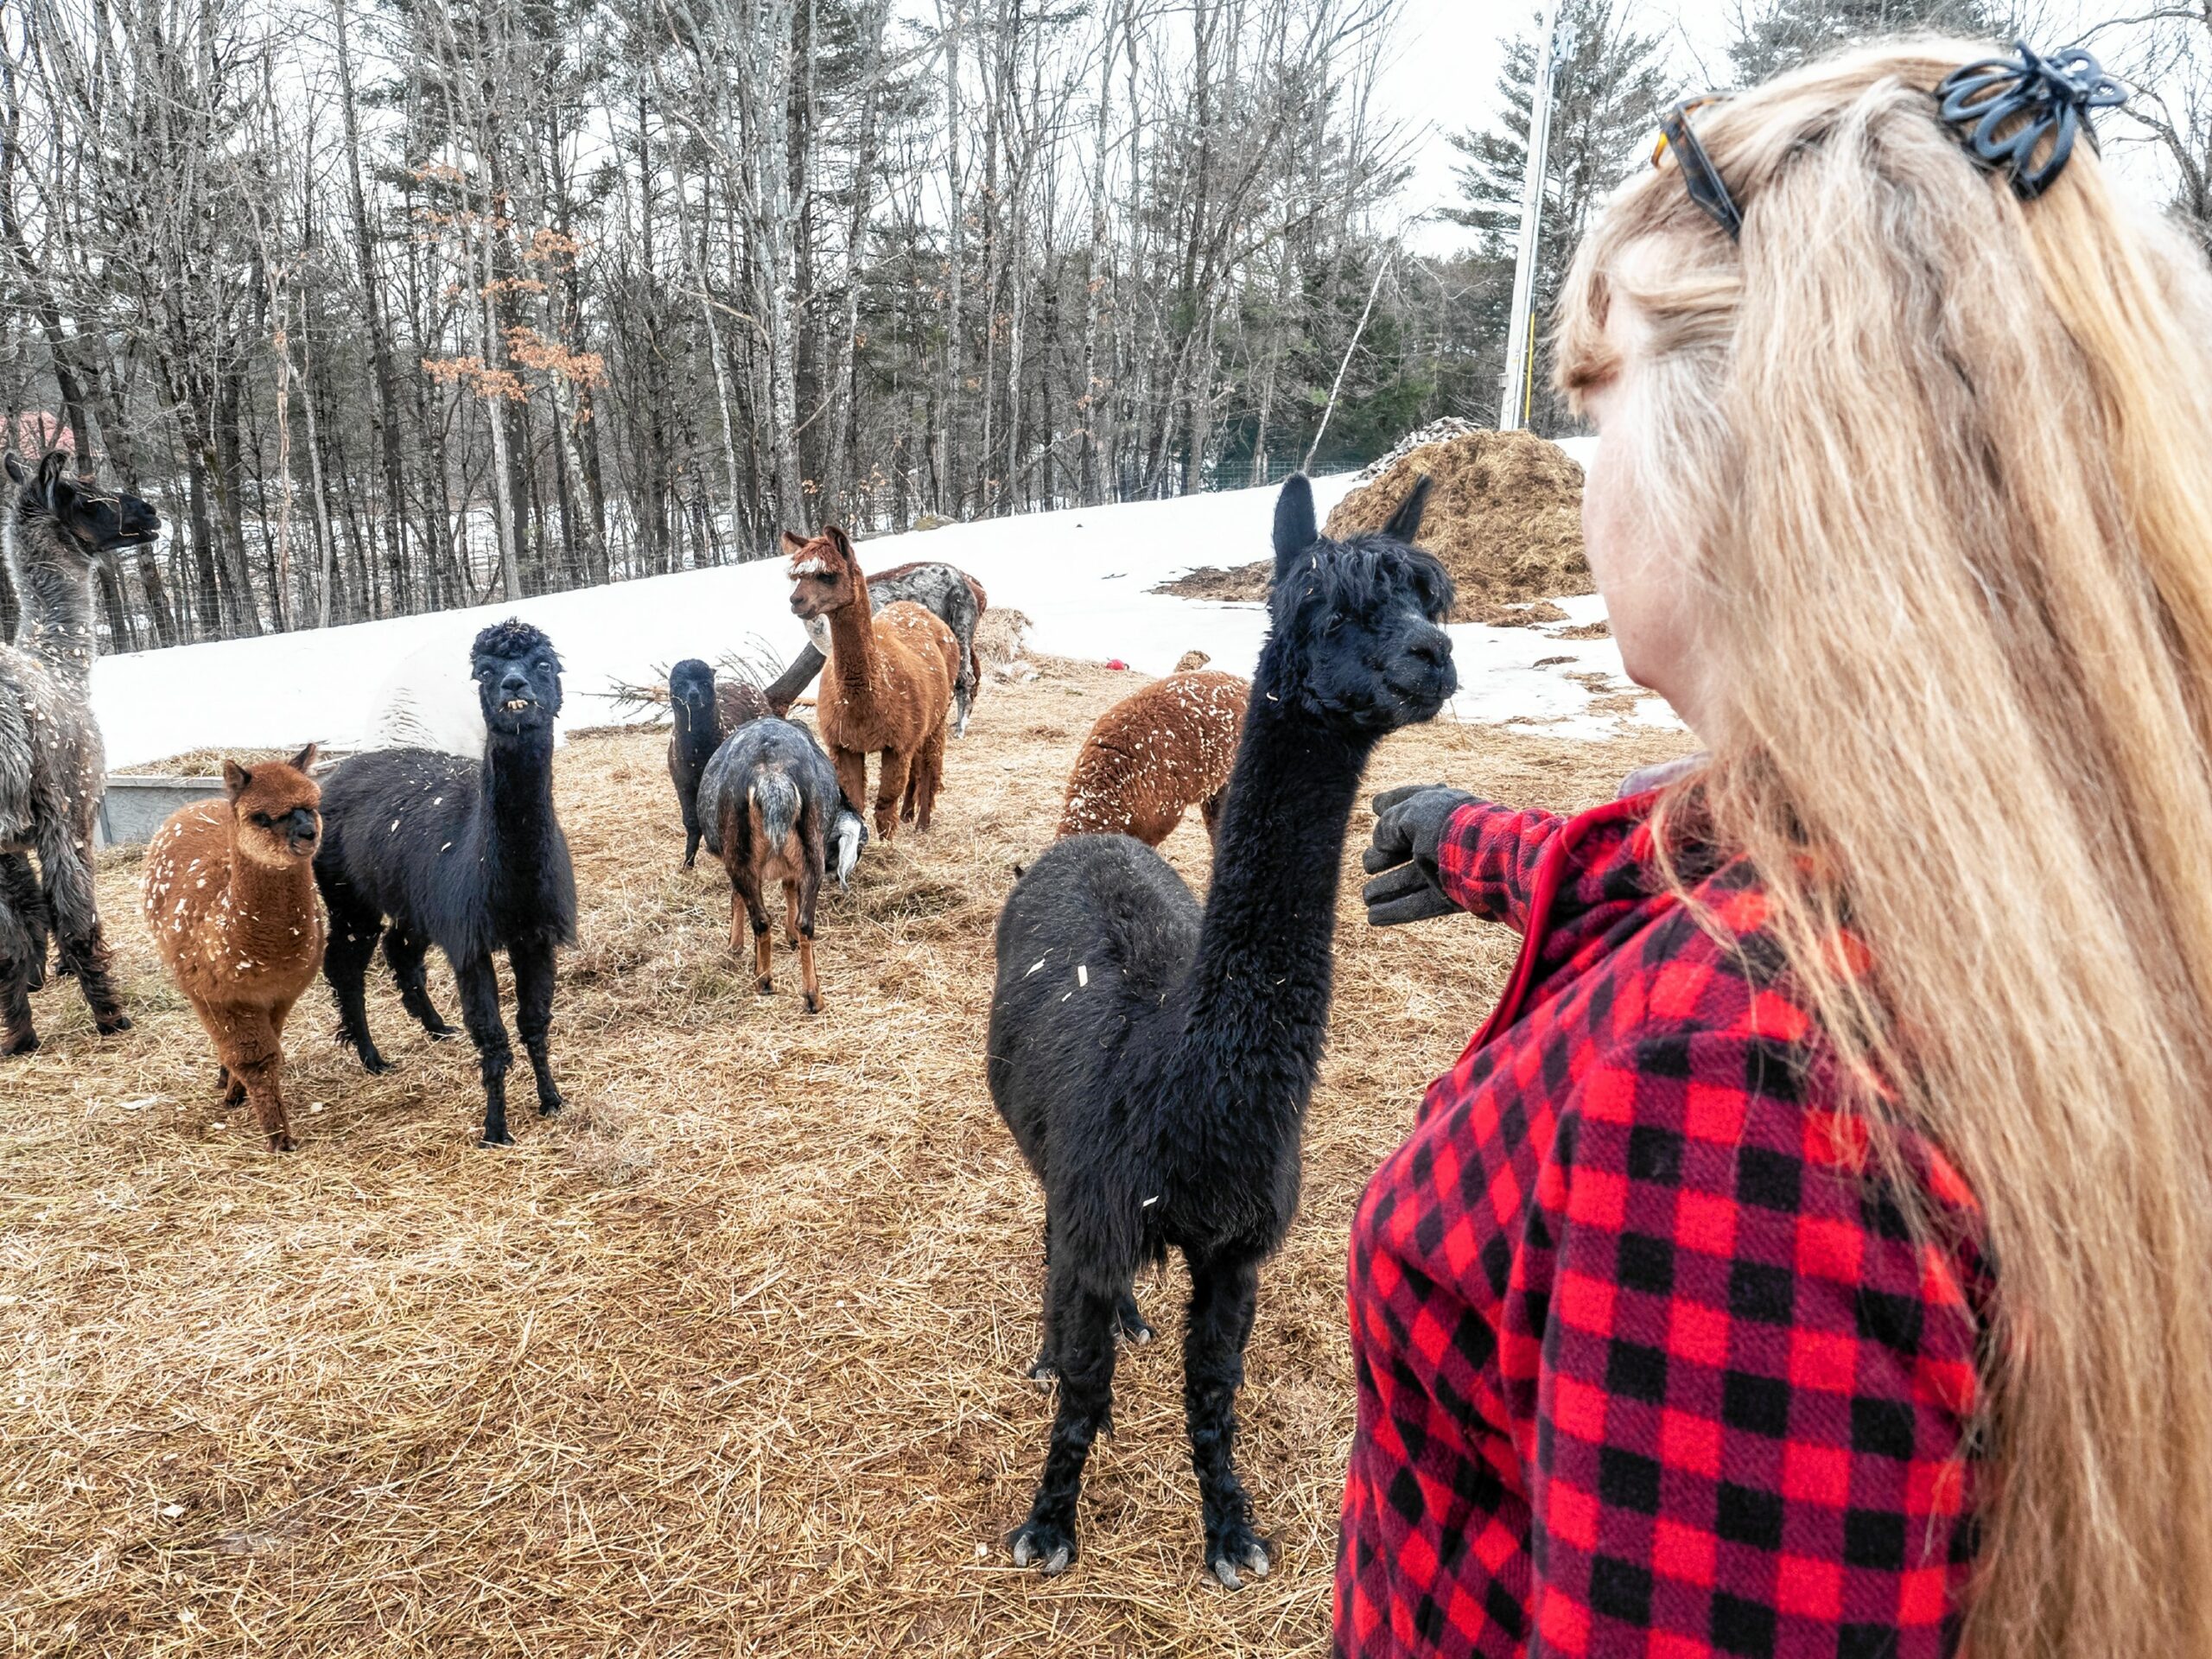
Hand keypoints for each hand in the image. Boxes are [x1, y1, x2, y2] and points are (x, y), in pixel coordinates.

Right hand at [1361, 784, 1478, 925]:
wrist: (1488, 855)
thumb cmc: (1448, 828)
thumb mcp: (1410, 815)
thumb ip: (1388, 827)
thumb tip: (1379, 844)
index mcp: (1438, 805)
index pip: (1409, 800)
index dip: (1390, 803)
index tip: (1375, 806)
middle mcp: (1444, 834)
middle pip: (1408, 845)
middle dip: (1384, 855)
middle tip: (1368, 864)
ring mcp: (1451, 866)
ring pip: (1412, 878)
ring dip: (1387, 887)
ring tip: (1367, 897)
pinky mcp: (1456, 895)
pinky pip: (1422, 904)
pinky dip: (1397, 910)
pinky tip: (1374, 917)